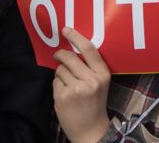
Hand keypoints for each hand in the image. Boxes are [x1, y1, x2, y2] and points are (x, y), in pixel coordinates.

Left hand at [53, 27, 110, 142]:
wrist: (90, 129)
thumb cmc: (95, 102)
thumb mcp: (100, 82)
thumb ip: (90, 67)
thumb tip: (72, 47)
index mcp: (102, 74)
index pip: (88, 49)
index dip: (76, 37)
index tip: (66, 30)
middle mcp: (91, 80)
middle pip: (69, 57)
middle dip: (60, 55)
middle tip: (58, 55)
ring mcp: (76, 89)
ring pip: (60, 69)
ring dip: (60, 73)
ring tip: (68, 84)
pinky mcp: (64, 97)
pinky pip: (55, 81)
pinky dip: (58, 85)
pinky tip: (65, 93)